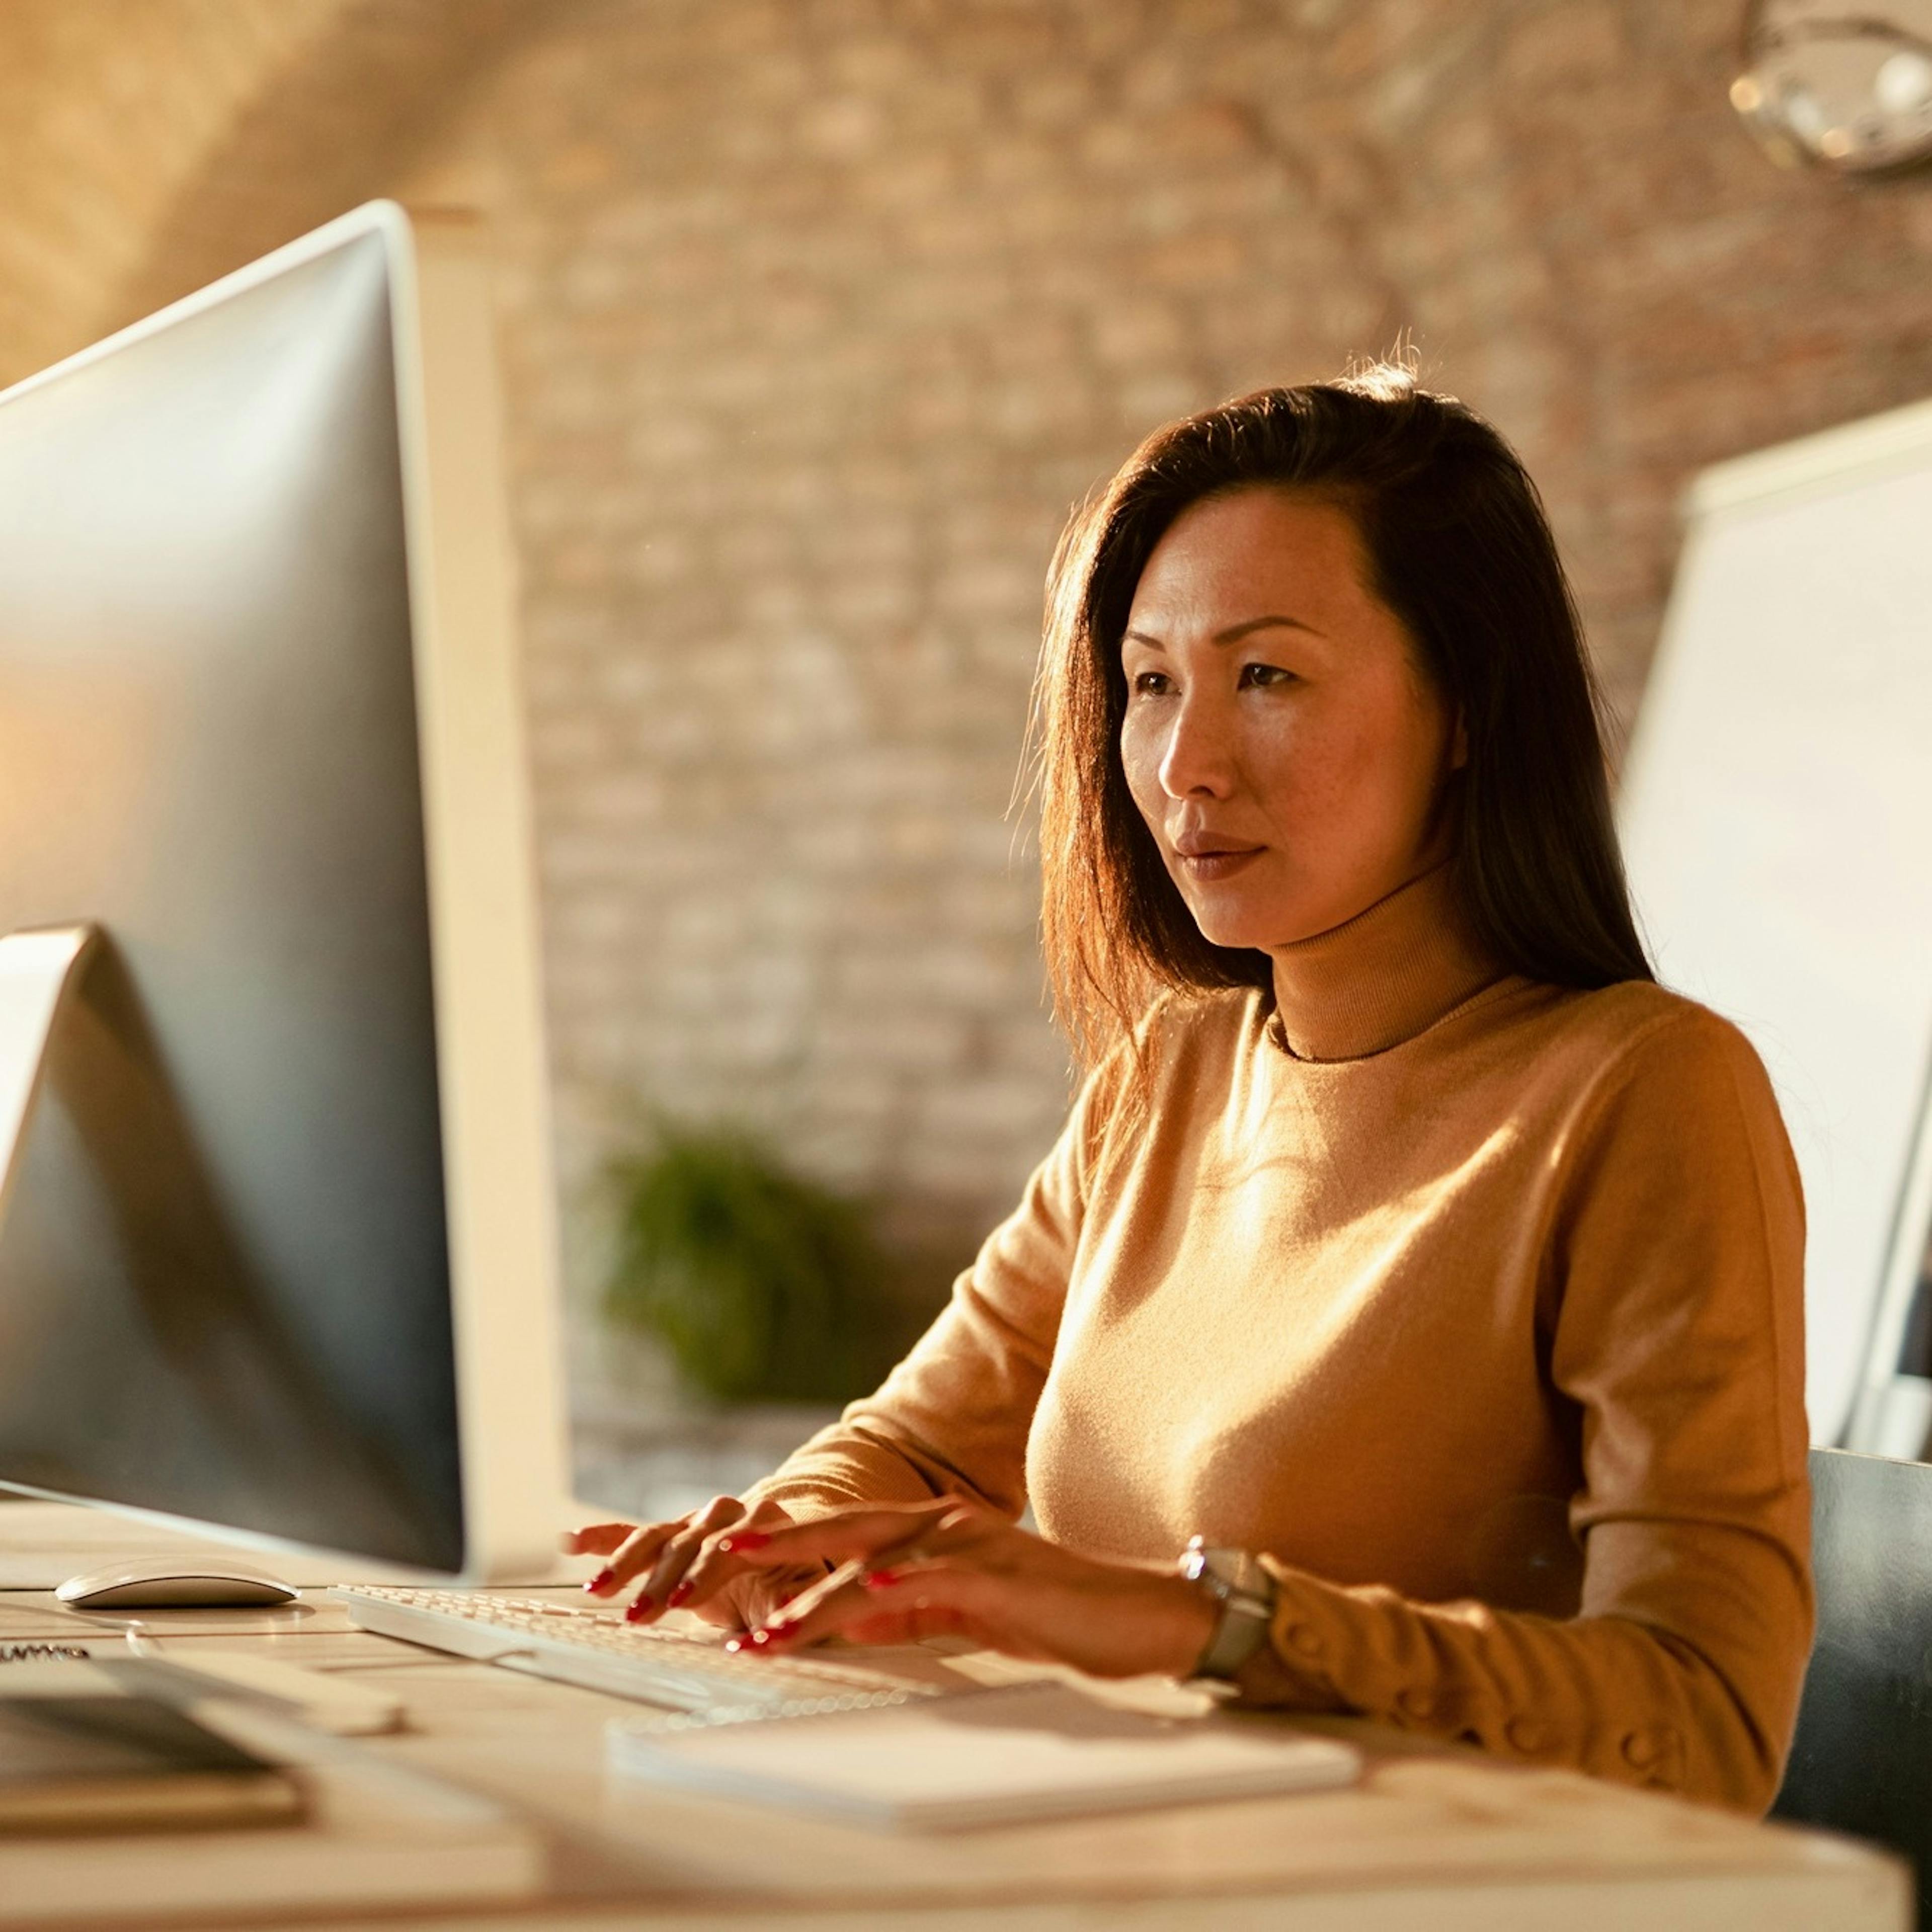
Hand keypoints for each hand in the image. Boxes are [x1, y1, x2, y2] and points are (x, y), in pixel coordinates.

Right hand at [561, 1495, 811, 1629]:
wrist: (781, 1562)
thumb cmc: (791, 1583)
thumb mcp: (800, 1594)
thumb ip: (794, 1600)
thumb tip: (790, 1606)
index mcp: (764, 1522)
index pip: (729, 1546)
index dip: (704, 1574)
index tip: (682, 1600)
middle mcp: (726, 1513)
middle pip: (688, 1543)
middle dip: (661, 1580)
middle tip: (639, 1613)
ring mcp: (693, 1521)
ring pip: (656, 1537)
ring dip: (626, 1564)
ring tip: (600, 1592)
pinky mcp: (669, 1536)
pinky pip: (633, 1533)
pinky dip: (602, 1537)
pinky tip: (570, 1542)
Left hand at [702, 1498, 1218, 1680]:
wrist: (1133, 1618)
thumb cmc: (1051, 1615)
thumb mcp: (960, 1613)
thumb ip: (903, 1611)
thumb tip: (839, 1618)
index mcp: (934, 1530)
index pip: (844, 1532)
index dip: (786, 1542)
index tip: (728, 1558)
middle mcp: (944, 1524)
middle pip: (845, 1527)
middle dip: (779, 1545)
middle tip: (719, 1558)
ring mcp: (971, 1543)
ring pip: (877, 1560)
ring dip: (818, 1594)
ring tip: (769, 1625)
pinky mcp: (998, 1573)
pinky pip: (935, 1579)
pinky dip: (896, 1585)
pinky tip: (862, 1595)